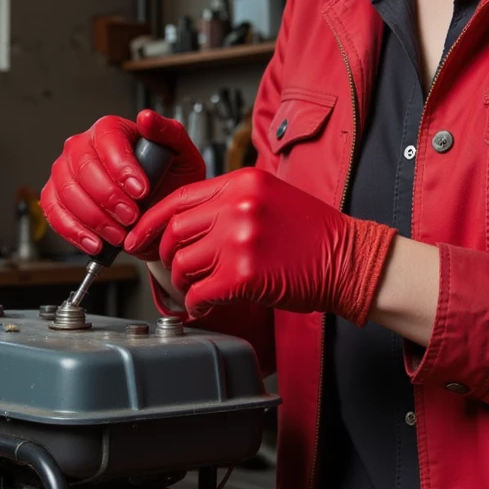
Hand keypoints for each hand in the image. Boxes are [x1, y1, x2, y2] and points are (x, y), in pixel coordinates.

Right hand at [40, 109, 204, 259]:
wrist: (160, 213)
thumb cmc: (170, 180)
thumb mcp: (181, 155)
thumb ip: (168, 132)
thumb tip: (146, 118)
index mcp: (111, 130)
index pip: (107, 138)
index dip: (121, 166)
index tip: (141, 190)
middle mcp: (82, 147)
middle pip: (82, 165)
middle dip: (108, 196)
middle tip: (131, 216)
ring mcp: (65, 172)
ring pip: (66, 190)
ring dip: (94, 218)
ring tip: (119, 235)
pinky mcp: (55, 197)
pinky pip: (53, 212)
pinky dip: (73, 232)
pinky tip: (96, 243)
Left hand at [125, 168, 396, 322]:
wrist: (349, 259)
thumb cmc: (314, 236)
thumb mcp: (270, 198)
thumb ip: (230, 202)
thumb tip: (187, 223)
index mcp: (242, 182)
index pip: (179, 198)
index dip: (152, 221)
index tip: (139, 238)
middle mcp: (237, 204)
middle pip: (176, 231)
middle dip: (166, 257)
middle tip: (170, 273)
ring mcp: (240, 238)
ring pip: (183, 264)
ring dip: (183, 284)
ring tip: (197, 291)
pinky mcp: (244, 273)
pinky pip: (199, 294)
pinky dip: (196, 306)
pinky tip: (206, 307)